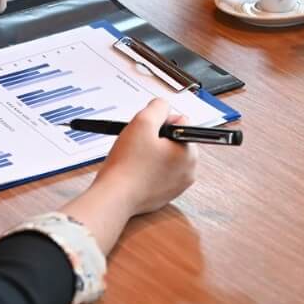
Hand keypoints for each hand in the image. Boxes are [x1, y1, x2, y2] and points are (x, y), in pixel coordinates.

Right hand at [92, 99, 198, 216]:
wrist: (114, 197)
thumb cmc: (127, 165)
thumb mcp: (142, 122)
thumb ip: (158, 107)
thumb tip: (164, 106)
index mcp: (190, 152)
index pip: (181, 120)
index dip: (159, 121)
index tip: (146, 131)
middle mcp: (190, 170)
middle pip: (175, 138)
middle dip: (157, 137)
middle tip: (139, 144)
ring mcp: (179, 184)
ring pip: (167, 155)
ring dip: (153, 152)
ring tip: (136, 157)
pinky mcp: (166, 194)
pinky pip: (161, 171)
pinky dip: (150, 168)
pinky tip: (136, 169)